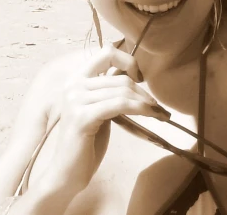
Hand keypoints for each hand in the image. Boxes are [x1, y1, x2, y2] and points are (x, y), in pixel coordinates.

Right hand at [41, 44, 167, 195]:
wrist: (66, 173)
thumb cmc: (85, 144)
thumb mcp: (98, 110)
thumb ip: (108, 92)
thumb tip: (132, 77)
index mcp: (75, 80)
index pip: (106, 53)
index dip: (128, 61)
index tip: (141, 78)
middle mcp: (73, 85)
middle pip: (120, 78)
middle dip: (144, 92)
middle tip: (158, 107)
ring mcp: (75, 100)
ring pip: (122, 91)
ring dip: (147, 103)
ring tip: (159, 114)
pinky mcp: (83, 117)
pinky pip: (120, 105)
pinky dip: (140, 109)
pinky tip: (150, 116)